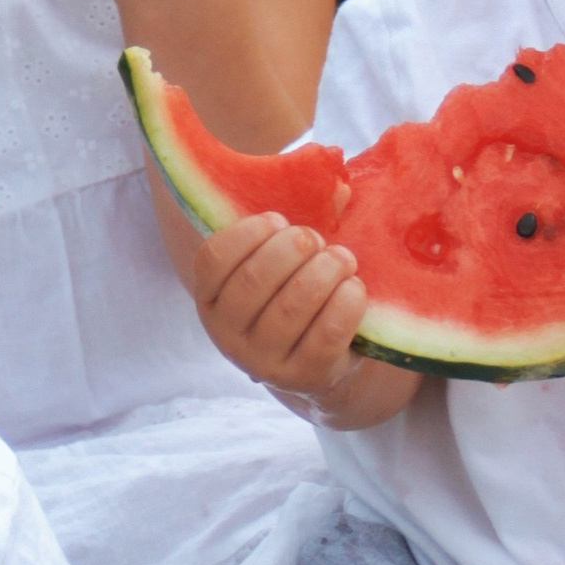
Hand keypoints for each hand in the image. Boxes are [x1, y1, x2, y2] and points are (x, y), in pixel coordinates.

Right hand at [193, 210, 368, 398]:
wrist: (318, 364)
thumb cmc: (292, 296)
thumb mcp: (277, 266)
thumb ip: (289, 228)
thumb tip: (339, 187)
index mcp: (210, 301)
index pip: (214, 258)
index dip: (249, 232)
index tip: (278, 220)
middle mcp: (228, 337)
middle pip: (256, 278)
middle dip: (295, 247)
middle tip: (317, 240)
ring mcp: (264, 363)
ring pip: (294, 305)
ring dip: (326, 269)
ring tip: (342, 259)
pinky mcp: (305, 377)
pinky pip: (328, 332)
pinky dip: (347, 300)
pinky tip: (353, 287)